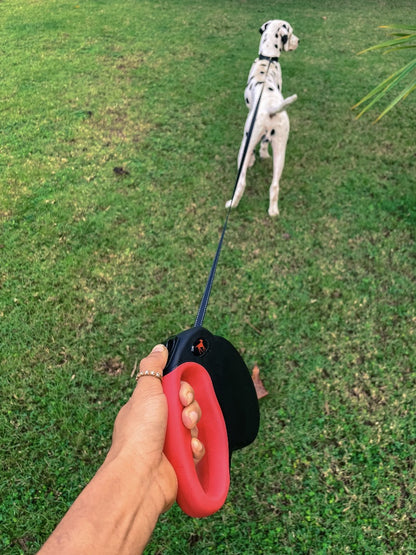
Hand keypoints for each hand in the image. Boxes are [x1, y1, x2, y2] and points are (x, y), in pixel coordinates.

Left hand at [107, 344, 203, 510]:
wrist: (141, 477)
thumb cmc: (140, 434)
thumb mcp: (145, 392)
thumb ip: (153, 368)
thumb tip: (159, 349)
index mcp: (147, 406)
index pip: (173, 389)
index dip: (183, 389)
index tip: (182, 395)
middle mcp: (157, 424)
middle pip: (186, 406)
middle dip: (190, 409)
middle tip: (184, 416)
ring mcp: (168, 443)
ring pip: (193, 426)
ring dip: (193, 428)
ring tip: (186, 435)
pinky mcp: (179, 461)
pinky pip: (197, 447)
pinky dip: (195, 448)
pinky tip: (189, 450)